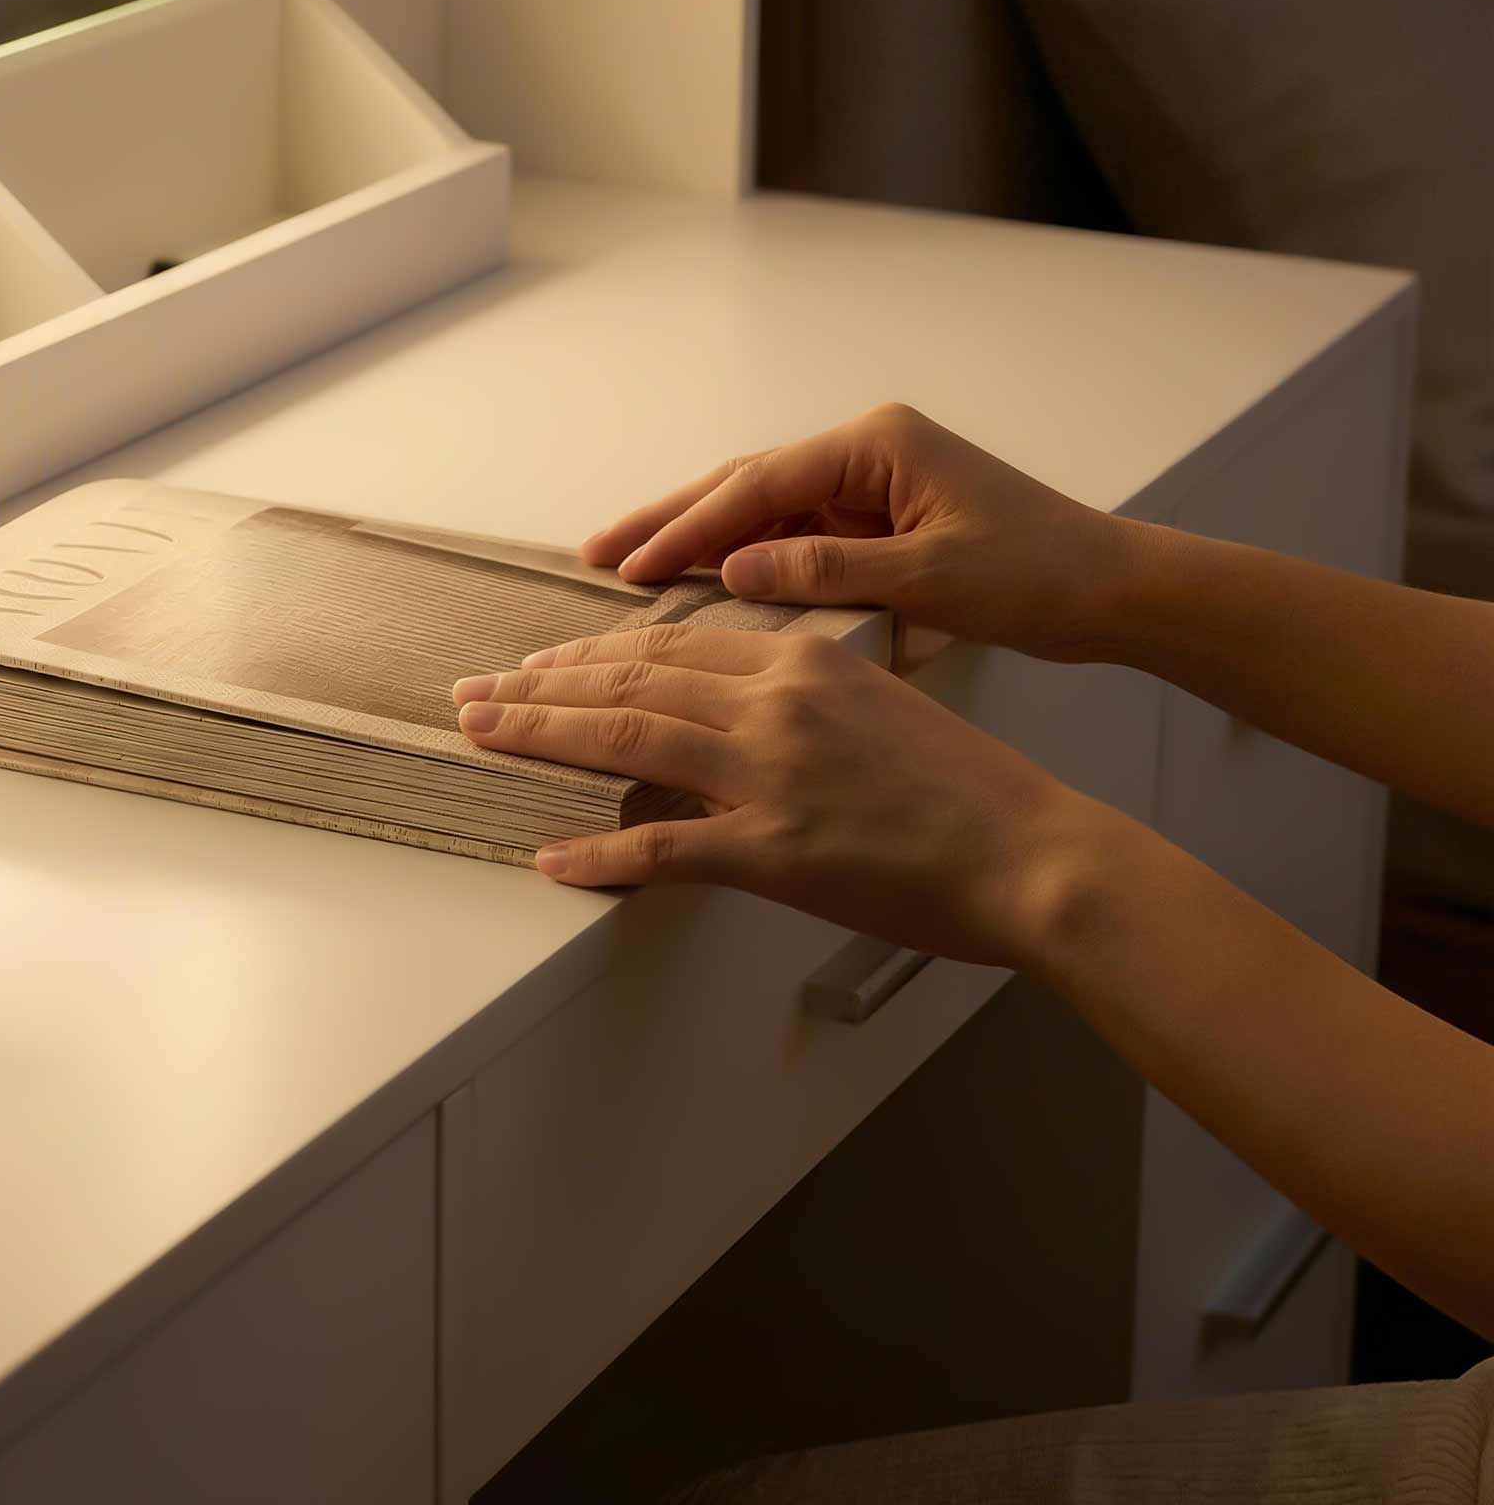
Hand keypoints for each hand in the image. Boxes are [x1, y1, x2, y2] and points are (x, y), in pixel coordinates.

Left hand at [452, 623, 1104, 966]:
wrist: (1033, 849)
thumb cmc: (968, 788)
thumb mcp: (876, 707)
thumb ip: (797, 699)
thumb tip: (728, 715)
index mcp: (800, 659)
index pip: (666, 647)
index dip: (587, 656)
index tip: (535, 664)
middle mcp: (775, 703)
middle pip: (628, 682)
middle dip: (537, 687)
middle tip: (471, 692)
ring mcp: (770, 775)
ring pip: (626, 739)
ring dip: (539, 736)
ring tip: (478, 735)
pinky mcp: (775, 850)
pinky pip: (664, 848)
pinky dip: (600, 853)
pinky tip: (551, 858)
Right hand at [581, 403, 1138, 663]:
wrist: (1114, 590)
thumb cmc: (1041, 574)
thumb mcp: (932, 575)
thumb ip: (828, 572)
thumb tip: (733, 572)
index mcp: (878, 444)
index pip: (759, 485)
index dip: (688, 528)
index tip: (628, 565)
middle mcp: (867, 452)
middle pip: (747, 483)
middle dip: (671, 519)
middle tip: (596, 553)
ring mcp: (871, 485)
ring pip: (762, 509)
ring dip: (698, 539)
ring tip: (626, 566)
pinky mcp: (879, 521)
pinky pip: (793, 536)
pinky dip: (743, 559)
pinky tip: (700, 584)